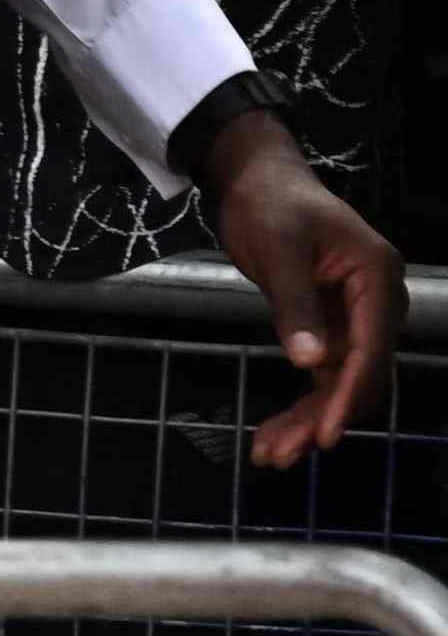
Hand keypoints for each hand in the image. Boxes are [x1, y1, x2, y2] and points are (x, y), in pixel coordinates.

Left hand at [201, 107, 402, 467]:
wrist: (257, 180)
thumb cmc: (271, 205)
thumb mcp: (277, 251)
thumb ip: (294, 306)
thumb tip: (308, 361)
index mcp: (377, 279)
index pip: (369, 350)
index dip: (348, 396)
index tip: (326, 435)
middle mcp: (376, 303)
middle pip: (358, 375)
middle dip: (322, 418)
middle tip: (281, 455)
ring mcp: (355, 317)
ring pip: (339, 382)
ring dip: (308, 418)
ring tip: (270, 454)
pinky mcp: (330, 326)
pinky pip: (322, 373)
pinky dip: (301, 403)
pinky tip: (275, 432)